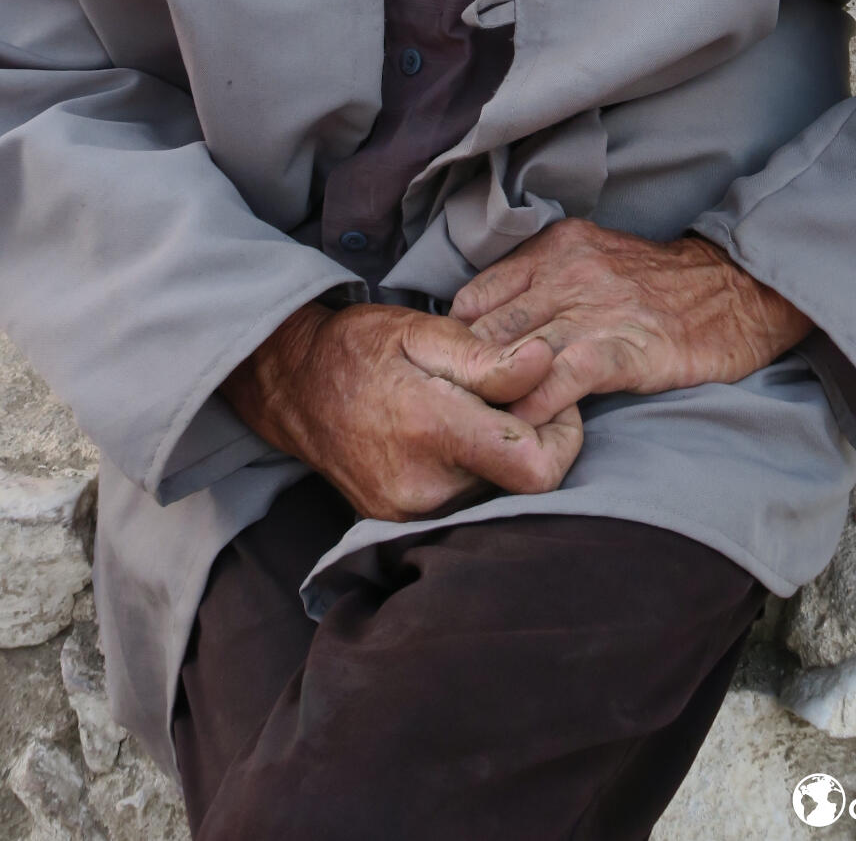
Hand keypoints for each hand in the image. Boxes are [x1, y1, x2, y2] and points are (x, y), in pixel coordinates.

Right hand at [223, 301, 582, 522]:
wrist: (292, 387)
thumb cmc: (358, 348)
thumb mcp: (421, 332)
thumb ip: (485, 356)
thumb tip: (544, 363)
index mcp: (432, 432)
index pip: (539, 469)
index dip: (563, 435)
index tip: (549, 398)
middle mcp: (423, 488)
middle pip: (524, 483)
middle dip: (534, 437)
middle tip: (510, 394)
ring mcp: (410, 514)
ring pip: (498, 493)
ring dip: (503, 455)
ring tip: (474, 409)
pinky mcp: (401, 523)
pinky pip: (467, 501)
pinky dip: (475, 469)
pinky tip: (454, 434)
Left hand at [450, 219, 812, 427]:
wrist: (740, 289)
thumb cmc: (662, 285)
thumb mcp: (593, 258)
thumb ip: (543, 284)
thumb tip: (489, 329)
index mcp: (553, 249)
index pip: (474, 299)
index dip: (459, 344)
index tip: (458, 377)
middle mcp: (566, 273)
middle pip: (485, 332)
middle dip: (466, 376)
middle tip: (454, 416)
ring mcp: (594, 311)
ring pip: (514, 356)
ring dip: (492, 399)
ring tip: (478, 433)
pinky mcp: (624, 348)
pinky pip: (561, 379)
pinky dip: (535, 406)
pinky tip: (523, 430)